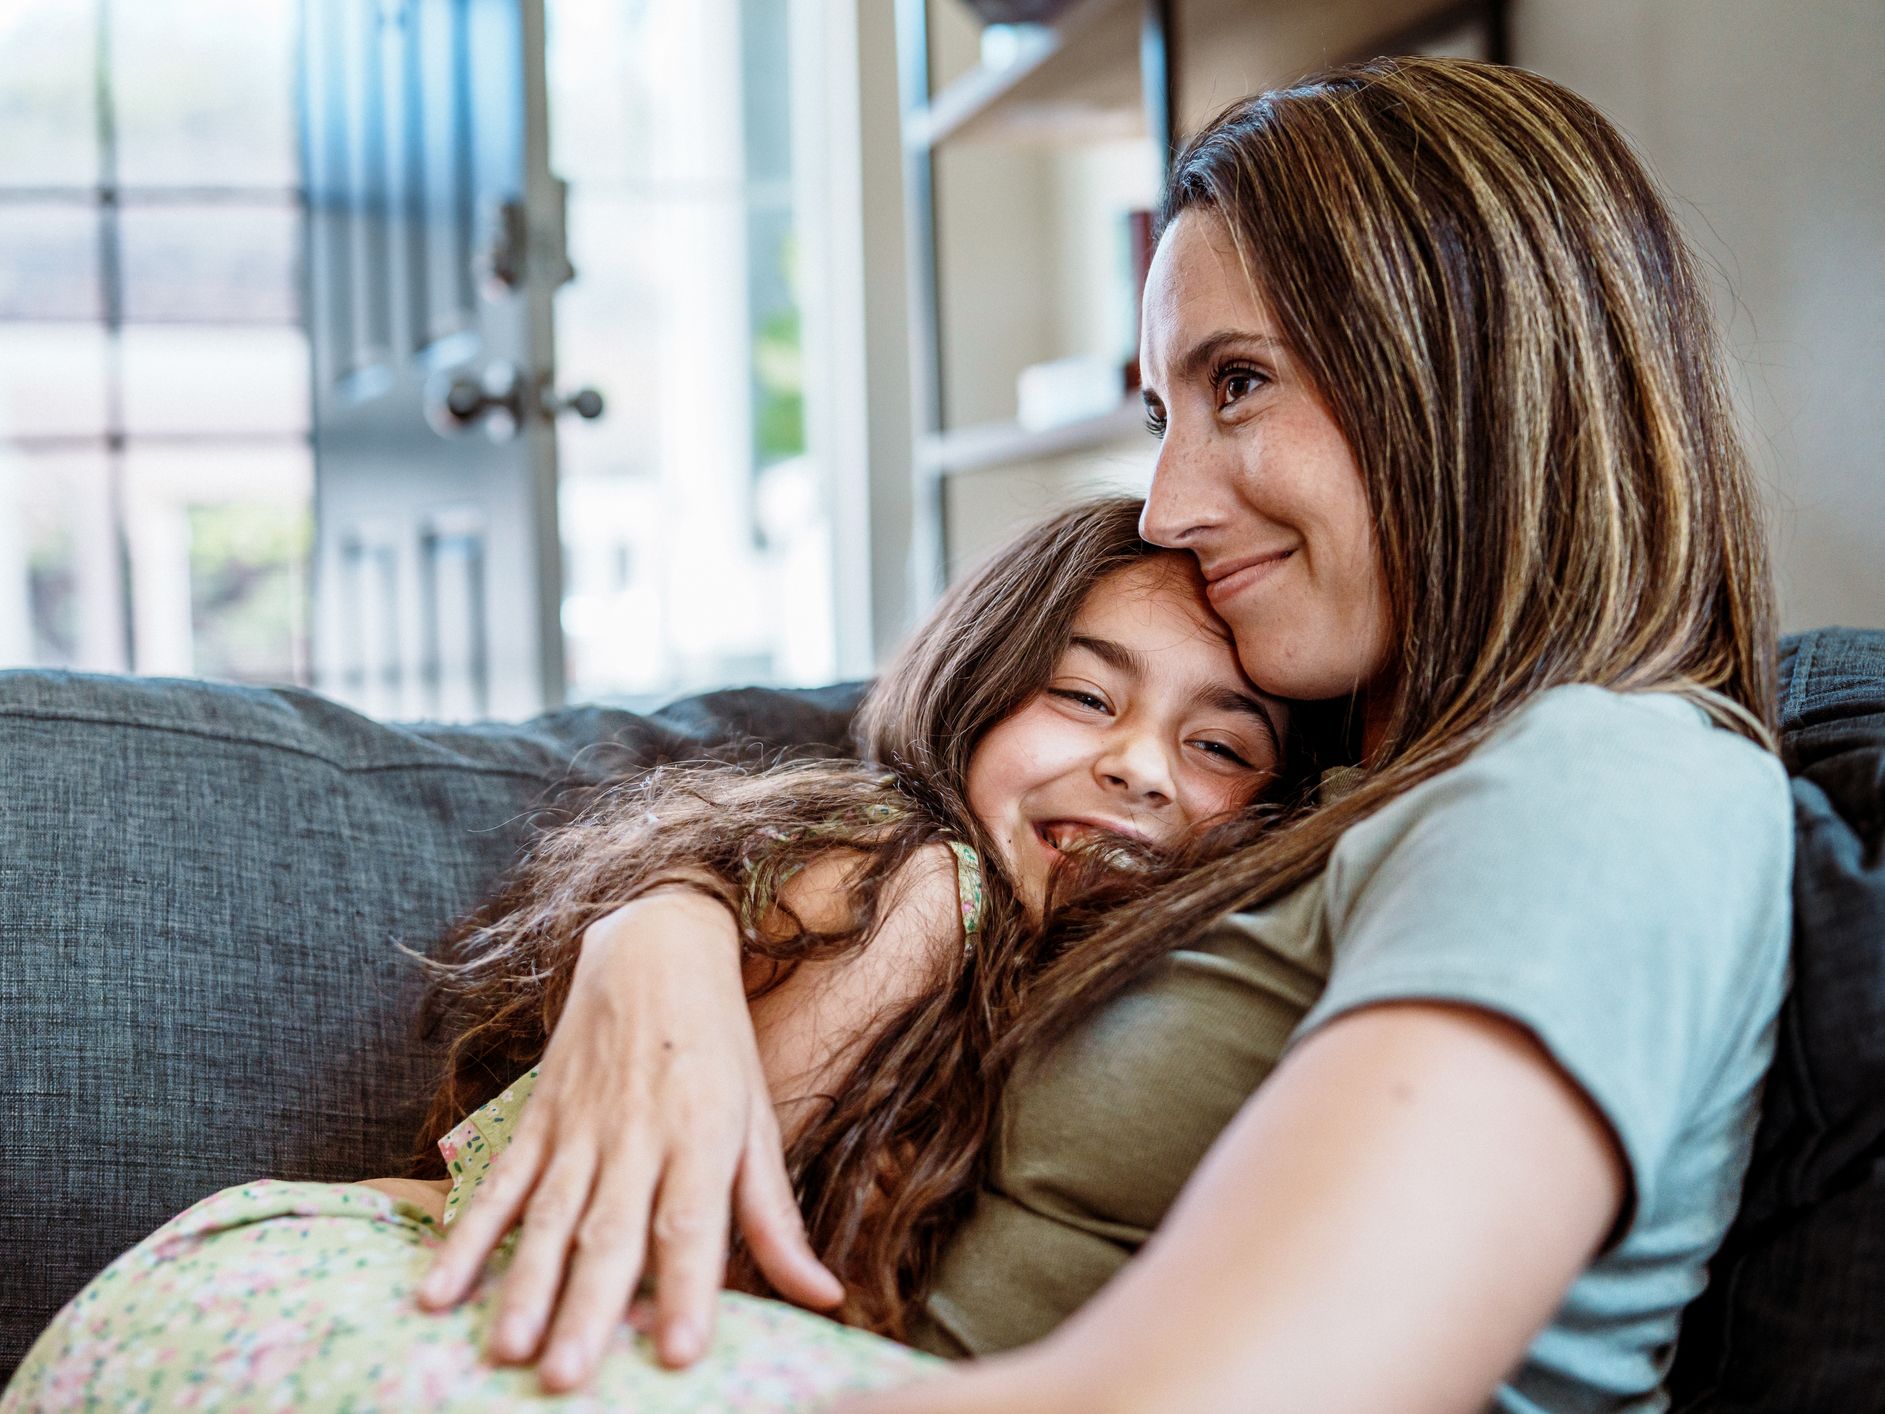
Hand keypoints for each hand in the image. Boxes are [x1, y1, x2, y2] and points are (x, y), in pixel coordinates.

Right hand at [414, 887, 844, 1392]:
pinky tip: (439, 1292)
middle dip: (587, 1309)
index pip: (691, 1221)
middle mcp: (638, 1135)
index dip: (687, 1287)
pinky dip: (467, 1238)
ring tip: (506, 1350)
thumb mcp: (758, 1121)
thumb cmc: (718, 1046)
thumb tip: (823, 1296)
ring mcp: (580, 1126)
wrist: (656, 945)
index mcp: (702, 1135)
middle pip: (609, 1231)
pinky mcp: (538, 1118)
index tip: (680, 1353)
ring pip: (547, 1215)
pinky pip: (499, 1185)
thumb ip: (775, 1217)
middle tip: (565, 1379)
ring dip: (524, 1285)